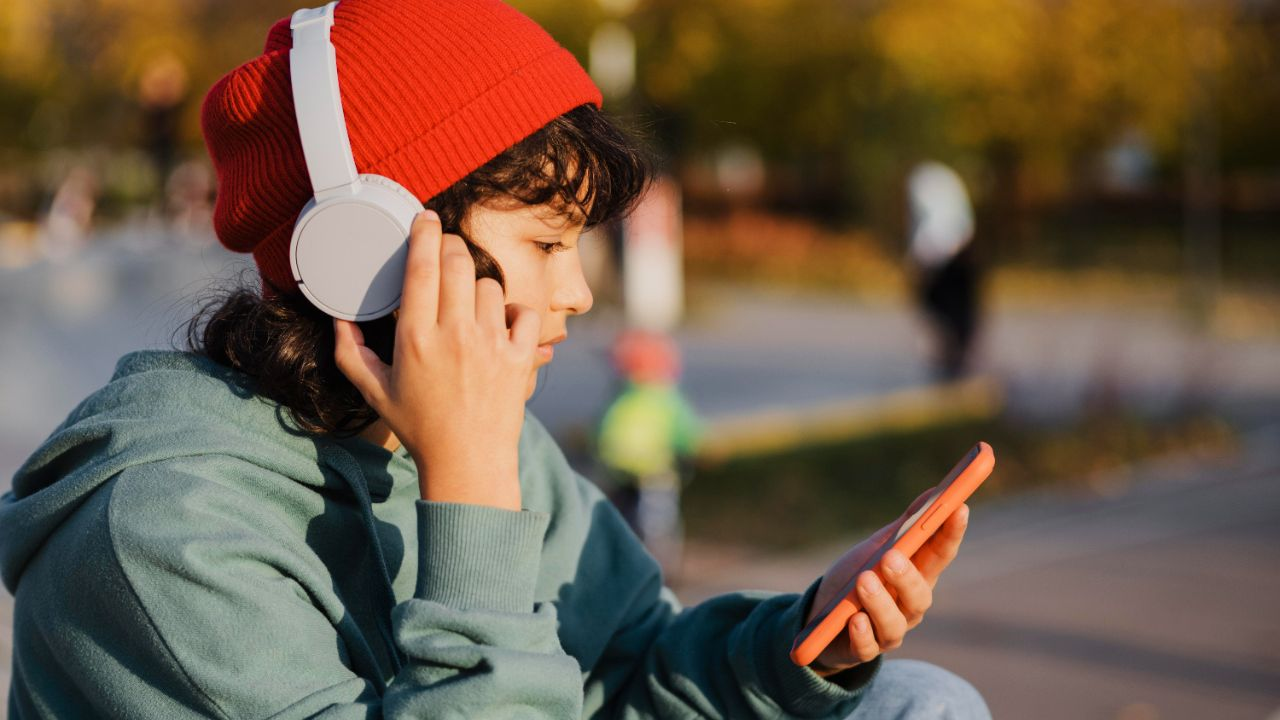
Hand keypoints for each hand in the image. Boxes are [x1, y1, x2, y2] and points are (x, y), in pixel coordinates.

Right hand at [333, 210, 538, 510]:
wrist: (469, 463)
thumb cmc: (419, 427)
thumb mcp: (375, 391)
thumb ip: (351, 351)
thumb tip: (339, 318)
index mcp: (415, 339)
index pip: (422, 268)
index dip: (424, 235)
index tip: (425, 219)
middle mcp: (455, 335)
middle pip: (458, 263)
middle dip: (451, 247)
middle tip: (445, 249)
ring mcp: (492, 344)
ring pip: (489, 285)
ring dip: (477, 285)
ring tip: (468, 301)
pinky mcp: (520, 356)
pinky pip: (524, 312)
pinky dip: (514, 311)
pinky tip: (500, 321)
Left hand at [806, 492, 969, 674]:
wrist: (822, 618)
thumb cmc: (859, 577)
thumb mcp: (879, 547)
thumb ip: (906, 525)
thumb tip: (934, 492)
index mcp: (917, 577)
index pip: (941, 555)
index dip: (952, 533)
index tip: (959, 508)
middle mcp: (908, 607)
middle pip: (919, 595)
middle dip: (907, 576)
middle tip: (890, 557)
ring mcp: (887, 631)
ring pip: (893, 623)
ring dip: (879, 603)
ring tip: (863, 582)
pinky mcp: (861, 650)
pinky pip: (865, 647)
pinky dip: (861, 634)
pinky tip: (853, 620)